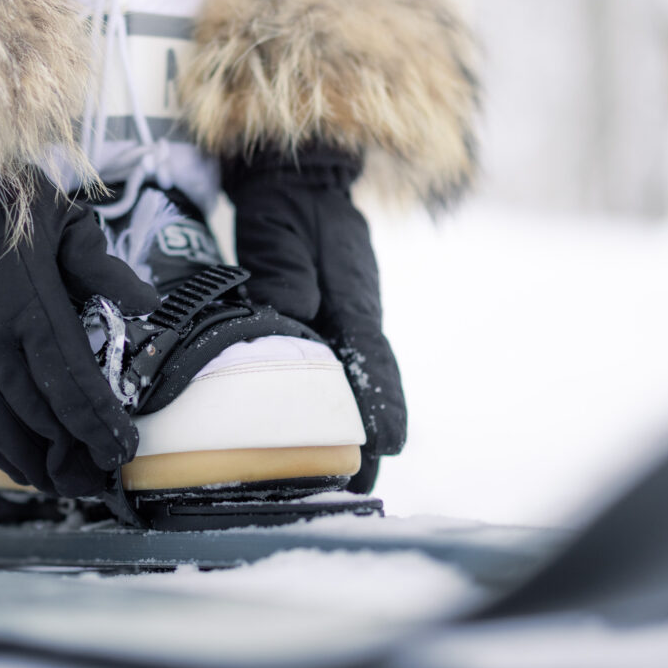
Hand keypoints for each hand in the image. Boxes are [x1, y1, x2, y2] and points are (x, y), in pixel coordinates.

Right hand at [0, 173, 158, 496]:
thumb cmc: (4, 208)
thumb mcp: (63, 220)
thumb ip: (103, 267)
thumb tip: (149, 306)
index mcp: (27, 303)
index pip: (70, 380)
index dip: (98, 423)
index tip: (122, 451)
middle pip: (36, 413)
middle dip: (71, 452)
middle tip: (97, 479)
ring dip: (30, 462)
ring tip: (59, 485)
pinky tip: (12, 462)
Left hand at [222, 145, 406, 492]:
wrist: (293, 180)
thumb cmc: (287, 204)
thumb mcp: (281, 228)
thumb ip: (286, 270)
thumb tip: (291, 313)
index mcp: (352, 293)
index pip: (370, 356)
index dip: (380, 402)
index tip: (386, 445)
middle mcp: (354, 314)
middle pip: (369, 382)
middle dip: (370, 434)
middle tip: (364, 488)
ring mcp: (342, 321)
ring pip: (352, 382)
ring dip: (351, 428)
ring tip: (345, 480)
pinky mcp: (324, 324)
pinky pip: (332, 372)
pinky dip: (330, 407)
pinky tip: (316, 438)